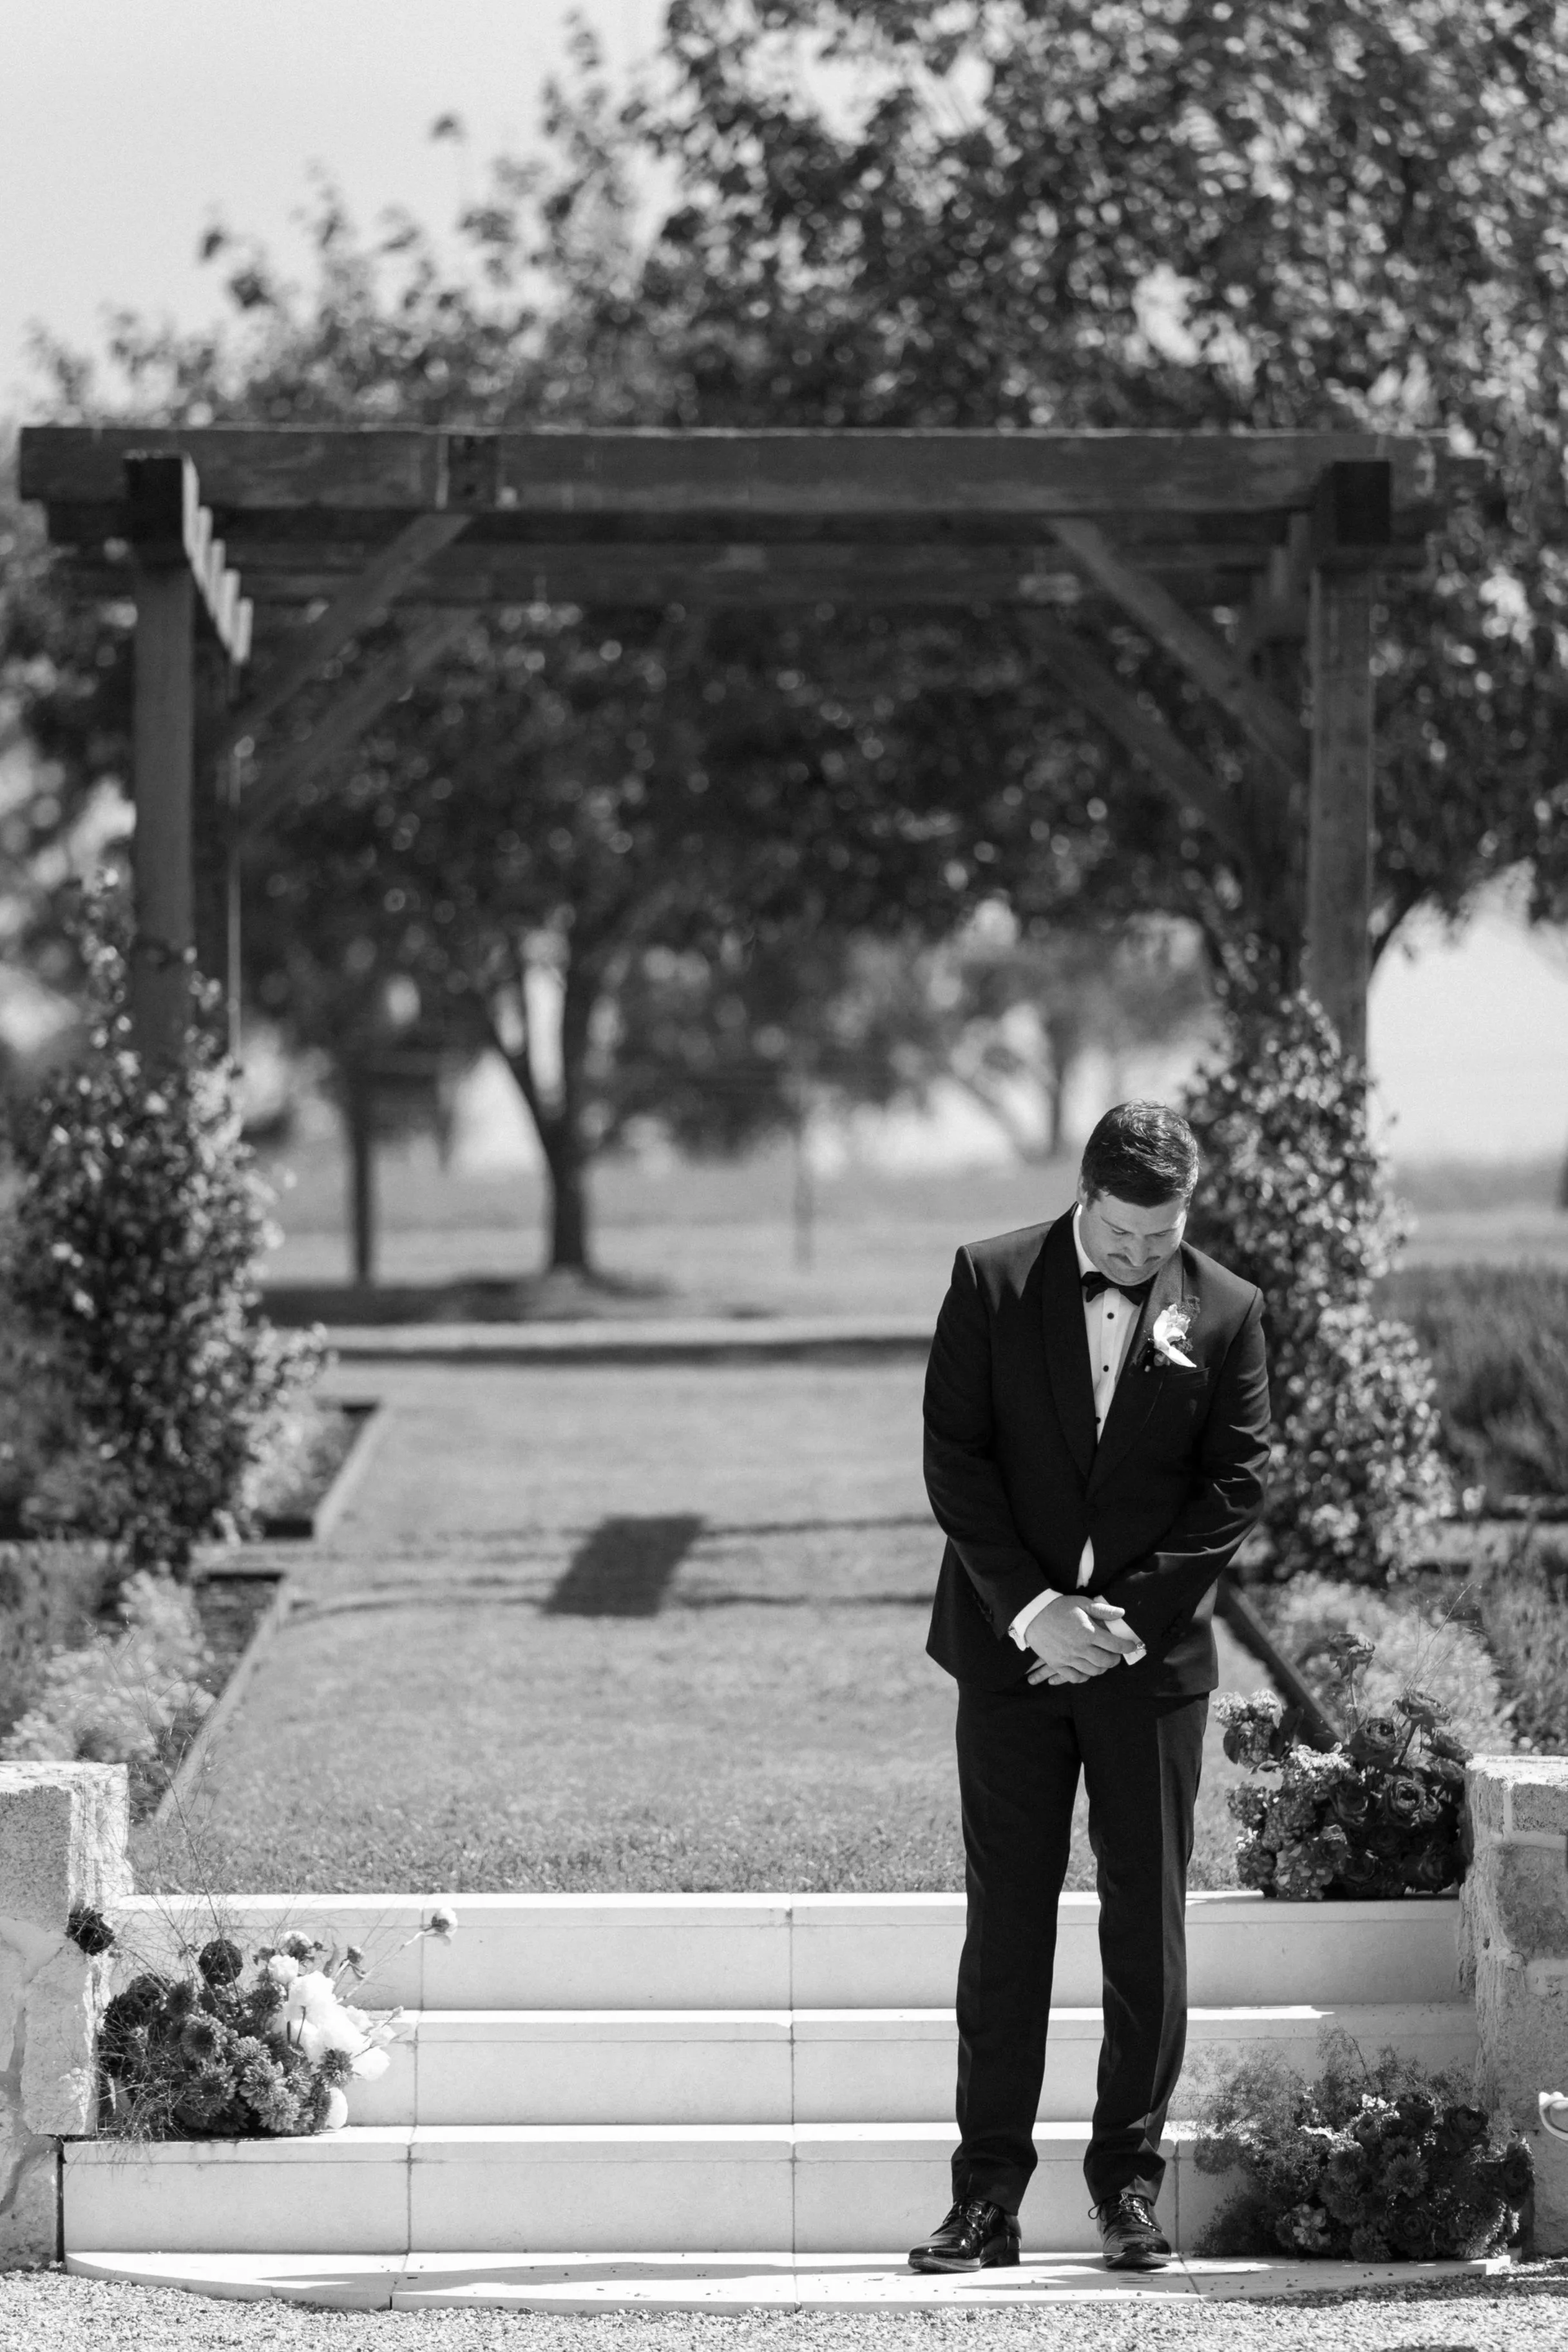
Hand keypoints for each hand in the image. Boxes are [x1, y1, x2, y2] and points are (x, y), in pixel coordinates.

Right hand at [1023, 1595, 1142, 1685]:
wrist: (1032, 1613)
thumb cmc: (1058, 1606)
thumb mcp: (1081, 1603)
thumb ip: (1102, 1610)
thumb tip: (1122, 1613)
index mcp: (1088, 1632)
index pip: (1115, 1645)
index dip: (1127, 1647)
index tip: (1131, 1646)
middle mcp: (1080, 1647)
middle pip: (1106, 1661)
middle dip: (1115, 1660)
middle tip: (1116, 1655)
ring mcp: (1068, 1658)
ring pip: (1093, 1671)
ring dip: (1102, 1668)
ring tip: (1103, 1662)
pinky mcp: (1057, 1664)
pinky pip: (1075, 1678)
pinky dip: (1084, 1676)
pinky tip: (1087, 1670)